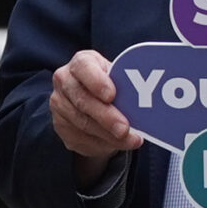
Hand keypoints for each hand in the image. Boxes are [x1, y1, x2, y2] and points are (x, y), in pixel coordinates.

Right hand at [50, 49, 143, 185]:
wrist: (93, 101)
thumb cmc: (110, 84)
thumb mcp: (118, 78)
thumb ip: (126, 84)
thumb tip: (147, 97)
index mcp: (81, 63)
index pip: (84, 67)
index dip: (97, 81)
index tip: (112, 95)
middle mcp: (65, 80)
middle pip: (82, 100)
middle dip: (106, 117)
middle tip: (124, 129)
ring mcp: (60, 104)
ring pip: (82, 123)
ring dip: (108, 135)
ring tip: (130, 140)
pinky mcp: (60, 126)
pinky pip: (81, 138)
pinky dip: (101, 144)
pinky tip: (117, 144)